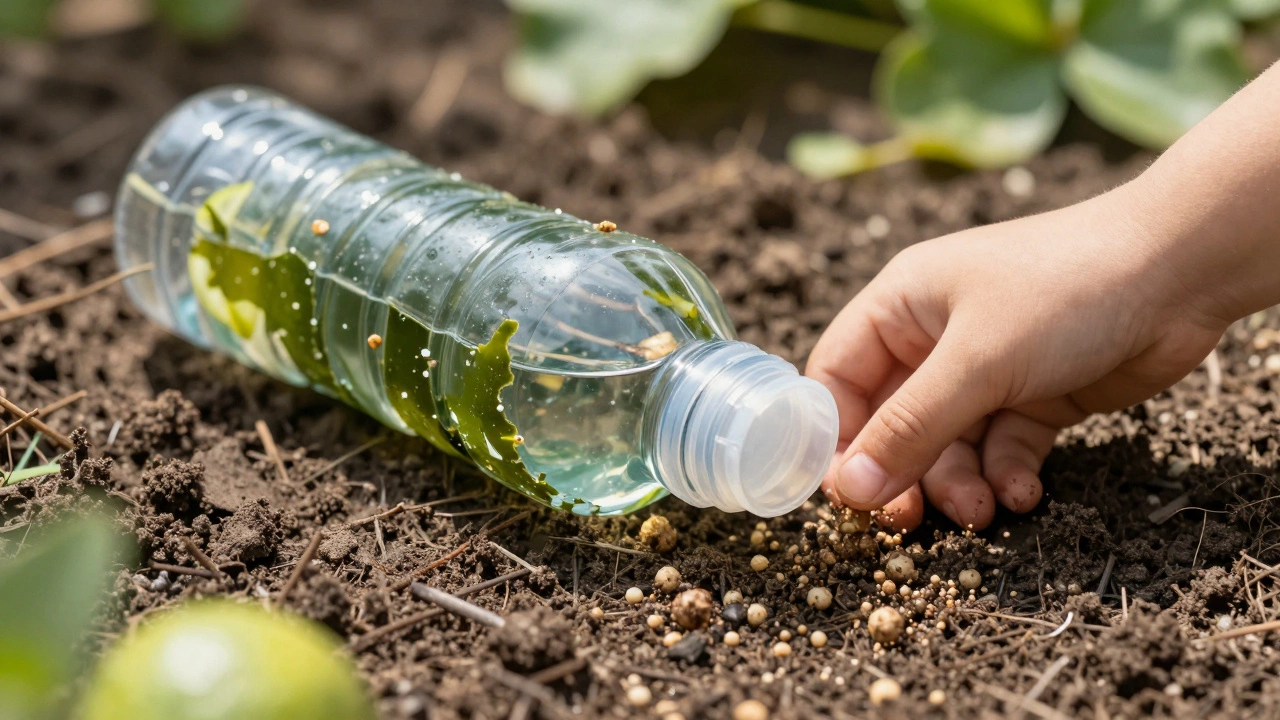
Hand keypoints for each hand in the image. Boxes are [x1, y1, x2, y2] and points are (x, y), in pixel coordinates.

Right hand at [805, 186, 1229, 531]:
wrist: (1180, 271)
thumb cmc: (1063, 290)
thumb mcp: (977, 362)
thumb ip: (910, 429)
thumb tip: (849, 490)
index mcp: (900, 306)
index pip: (838, 378)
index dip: (833, 437)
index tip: (843, 495)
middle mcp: (934, 338)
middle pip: (892, 422)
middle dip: (903, 473)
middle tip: (908, 522)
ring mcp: (987, 368)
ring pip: (948, 444)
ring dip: (960, 483)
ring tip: (984, 510)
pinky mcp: (1035, 396)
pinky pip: (1001, 447)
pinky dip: (1007, 473)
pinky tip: (1024, 492)